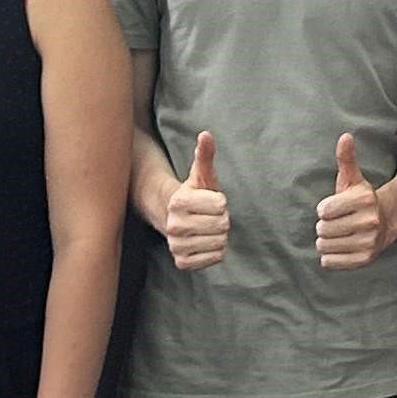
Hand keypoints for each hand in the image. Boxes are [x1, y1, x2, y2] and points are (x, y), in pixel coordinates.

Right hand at [161, 131, 229, 270]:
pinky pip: (214, 258)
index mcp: (178, 201)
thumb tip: (206, 134)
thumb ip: (205, 155)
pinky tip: (205, 241)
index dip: (220, 201)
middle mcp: (174, 225)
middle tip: (209, 215)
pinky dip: (215, 251)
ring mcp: (176, 246)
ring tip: (206, 228)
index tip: (209, 200)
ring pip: (220, 242)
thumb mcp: (201, 174)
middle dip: (221, 218)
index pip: (221, 205)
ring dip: (219, 235)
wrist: (174, 218)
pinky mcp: (182, 262)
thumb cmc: (194, 194)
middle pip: (222, 225)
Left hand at [314, 132, 385, 268]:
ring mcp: (368, 242)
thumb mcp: (353, 178)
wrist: (388, 220)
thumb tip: (345, 136)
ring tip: (338, 235)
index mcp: (364, 200)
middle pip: (322, 229)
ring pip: (324, 246)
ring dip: (326, 242)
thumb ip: (346, 158)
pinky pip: (330, 262)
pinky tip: (340, 247)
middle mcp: (369, 222)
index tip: (334, 208)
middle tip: (336, 222)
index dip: (324, 209)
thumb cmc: (361, 199)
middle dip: (324, 226)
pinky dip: (330, 257)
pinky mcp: (365, 259)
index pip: (323, 210)